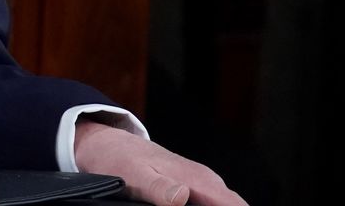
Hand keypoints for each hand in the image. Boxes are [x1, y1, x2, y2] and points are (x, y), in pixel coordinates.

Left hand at [73, 121, 246, 205]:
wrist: (110, 145)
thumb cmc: (121, 158)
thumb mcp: (135, 175)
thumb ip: (159, 188)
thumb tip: (182, 196)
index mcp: (197, 179)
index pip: (233, 204)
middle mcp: (205, 180)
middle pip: (233, 205)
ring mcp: (201, 183)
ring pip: (222, 204)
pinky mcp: (193, 188)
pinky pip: (211, 204)